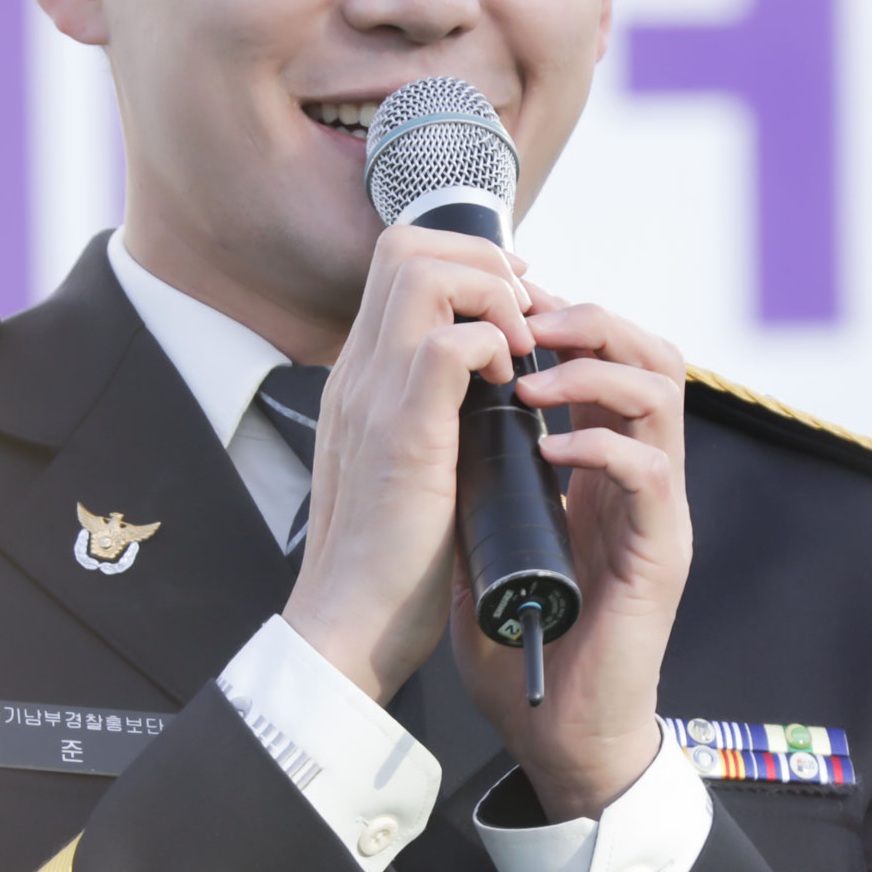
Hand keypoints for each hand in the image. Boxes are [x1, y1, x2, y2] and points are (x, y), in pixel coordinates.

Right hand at [283, 226, 537, 704]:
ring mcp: (373, 396)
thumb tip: (487, 388)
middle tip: (521, 315)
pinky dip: (492, 349)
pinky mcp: (402, 434)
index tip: (512, 308)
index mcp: (361, 379)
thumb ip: (433, 417)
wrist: (350, 626)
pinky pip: (450, 345)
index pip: (398, 263)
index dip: (465, 263)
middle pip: (405, 246)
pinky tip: (510, 391)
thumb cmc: (388, 562)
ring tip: (517, 348)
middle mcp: (358, 373)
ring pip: (424, 274)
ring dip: (489, 296)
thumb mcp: (408, 466)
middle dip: (481, 260)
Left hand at [450, 290, 690, 820]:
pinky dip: (600, 444)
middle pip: (650, 352)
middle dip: (589, 320)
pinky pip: (651, 471)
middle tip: (526, 324)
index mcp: (600, 465)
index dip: (563, 318)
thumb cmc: (522, 640)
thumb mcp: (480, 534)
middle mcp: (639, 475)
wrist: (557, 732)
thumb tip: (426, 412)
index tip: (506, 308)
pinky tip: (550, 450)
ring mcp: (656, 511)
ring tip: (533, 381)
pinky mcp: (661, 555)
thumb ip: (472, 474)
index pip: (607, 357)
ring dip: (594, 368)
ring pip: (664, 391)